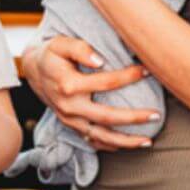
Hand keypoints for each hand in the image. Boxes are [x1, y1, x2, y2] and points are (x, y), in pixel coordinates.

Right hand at [22, 36, 157, 151]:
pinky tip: (128, 145)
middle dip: (134, 118)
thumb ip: (79, 48)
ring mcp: (70, 120)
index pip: (105, 83)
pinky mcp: (71, 127)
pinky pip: (92, 142)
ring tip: (148, 141)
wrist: (34, 71)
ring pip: (101, 136)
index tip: (146, 70)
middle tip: (156, 114)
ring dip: (126, 141)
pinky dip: (111, 146)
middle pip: (107, 117)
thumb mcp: (60, 44)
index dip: (128, 76)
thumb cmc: (52, 54)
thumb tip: (99, 60)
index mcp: (68, 85)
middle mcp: (69, 107)